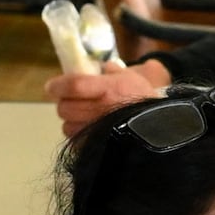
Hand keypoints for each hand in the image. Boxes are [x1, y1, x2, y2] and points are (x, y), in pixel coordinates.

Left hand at [49, 61, 172, 136]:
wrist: (163, 126)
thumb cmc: (146, 100)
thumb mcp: (132, 77)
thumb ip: (113, 70)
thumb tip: (103, 67)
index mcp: (106, 89)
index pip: (72, 85)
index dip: (58, 86)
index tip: (51, 87)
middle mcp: (98, 110)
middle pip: (64, 107)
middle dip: (64, 103)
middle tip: (70, 101)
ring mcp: (96, 131)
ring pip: (67, 126)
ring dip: (71, 122)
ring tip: (82, 119)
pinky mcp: (96, 147)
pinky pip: (76, 143)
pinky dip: (78, 137)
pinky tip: (89, 133)